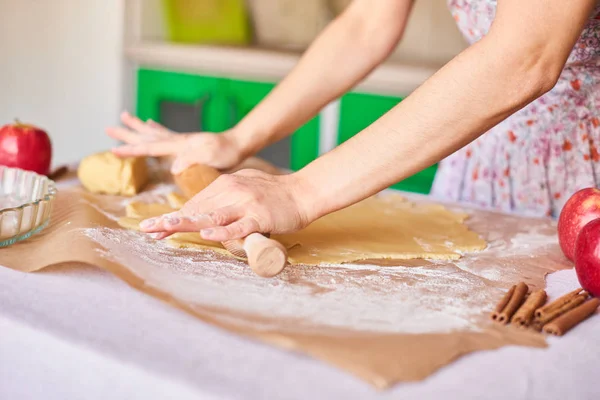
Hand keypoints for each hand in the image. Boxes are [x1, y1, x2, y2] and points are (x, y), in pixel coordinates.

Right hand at [106, 111, 242, 171]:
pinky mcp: (187, 142)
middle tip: (108, 128)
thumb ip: (192, 161)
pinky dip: (156, 128)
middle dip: (127, 133)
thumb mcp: (210, 158)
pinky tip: (150, 123)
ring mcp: (181, 140)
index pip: (150, 148)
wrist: (238, 144)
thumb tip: (173, 168)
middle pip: (146, 136)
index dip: (132, 150)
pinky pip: (166, 134)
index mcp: (179, 146)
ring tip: (124, 116)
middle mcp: (177, 141)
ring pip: (153, 132)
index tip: (113, 150)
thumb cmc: (226, 153)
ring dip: (138, 127)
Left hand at [139, 169, 314, 241]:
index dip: (173, 216)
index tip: (154, 228)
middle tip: (146, 229)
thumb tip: (206, 211)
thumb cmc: (274, 193)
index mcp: (225, 185)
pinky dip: (223, 231)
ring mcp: (246, 204)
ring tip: (166, 229)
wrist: (304, 192)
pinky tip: (206, 235)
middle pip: (197, 209)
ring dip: (187, 223)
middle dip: (170, 221)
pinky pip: (239, 226)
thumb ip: (225, 197)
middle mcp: (232, 192)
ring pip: (212, 216)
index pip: (194, 203)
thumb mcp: (244, 186)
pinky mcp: (260, 216)